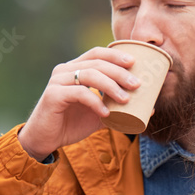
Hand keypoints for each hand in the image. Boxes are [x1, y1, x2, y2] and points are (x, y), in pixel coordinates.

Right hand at [18, 47, 139, 160]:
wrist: (45, 140)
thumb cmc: (70, 124)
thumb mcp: (99, 115)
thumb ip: (118, 109)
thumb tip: (150, 107)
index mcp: (74, 69)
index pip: (97, 54)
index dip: (115, 55)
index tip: (134, 63)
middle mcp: (64, 71)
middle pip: (96, 63)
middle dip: (119, 72)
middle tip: (136, 84)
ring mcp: (57, 82)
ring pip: (89, 75)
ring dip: (111, 85)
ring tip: (126, 98)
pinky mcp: (53, 96)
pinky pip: (79, 93)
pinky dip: (95, 102)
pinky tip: (106, 113)